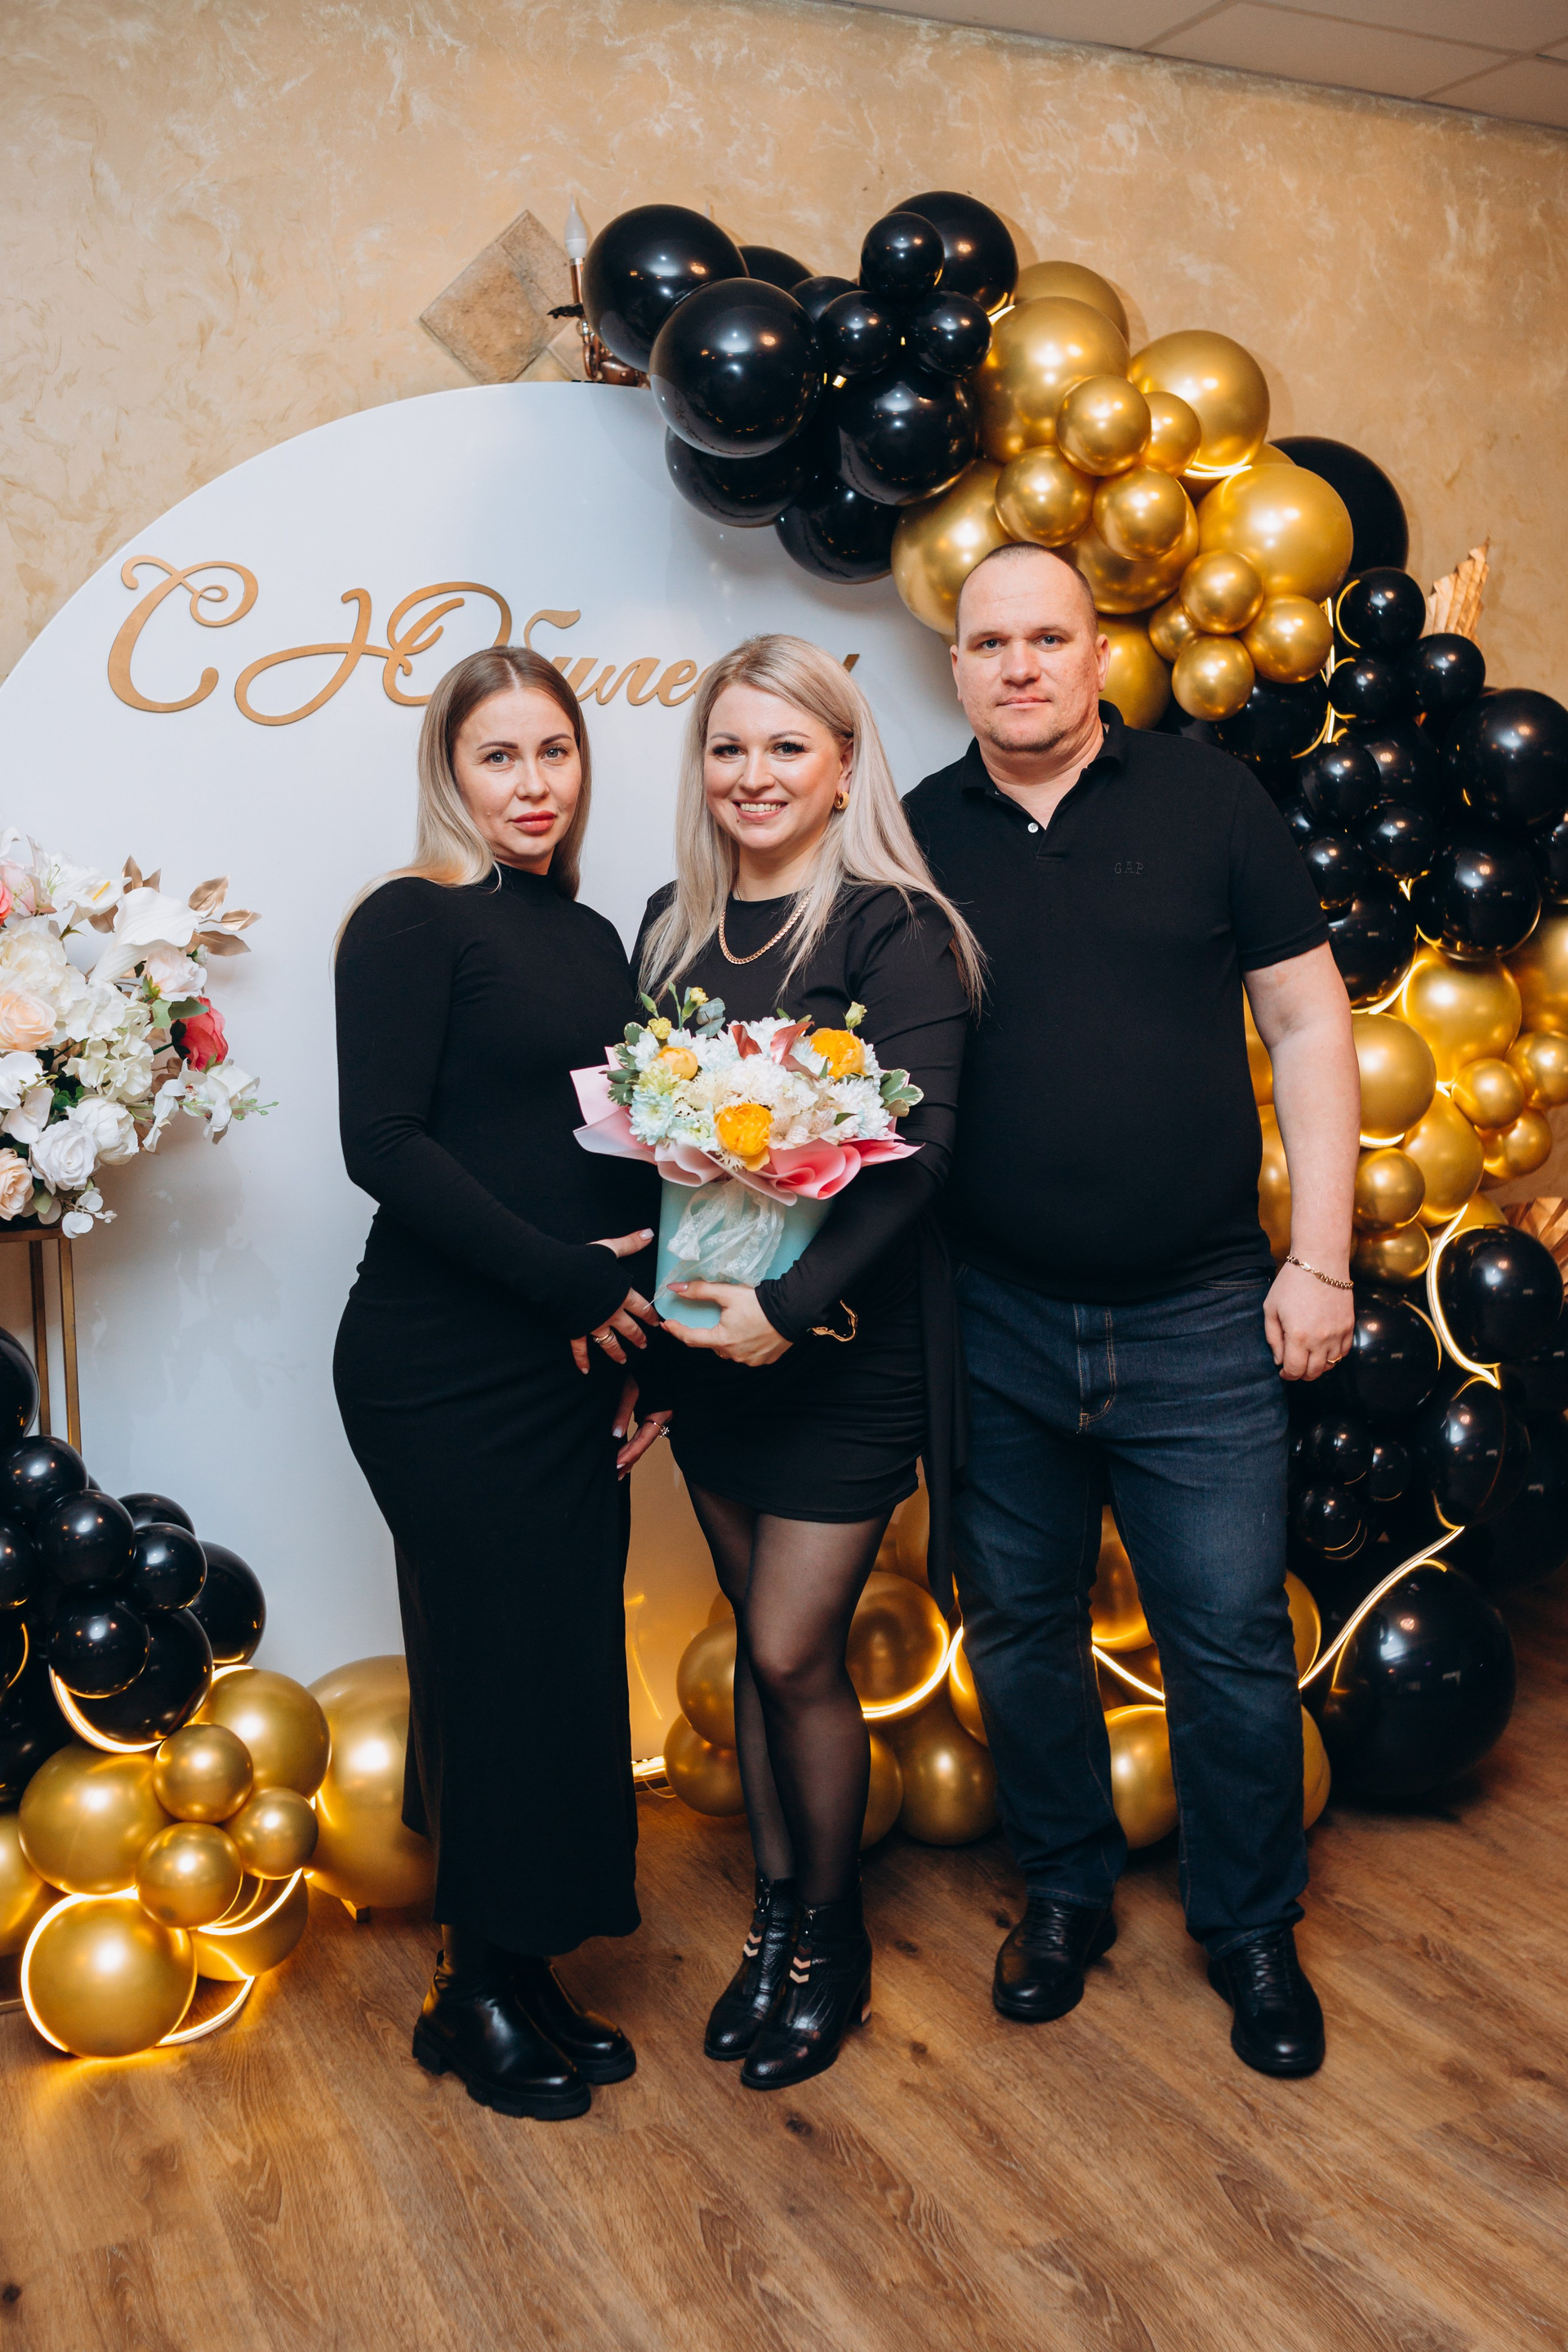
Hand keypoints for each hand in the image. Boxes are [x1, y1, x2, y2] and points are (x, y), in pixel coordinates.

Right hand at [569, 1228, 658, 1373]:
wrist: (558, 1276)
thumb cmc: (584, 1261)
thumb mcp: (610, 1249)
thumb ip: (630, 1244)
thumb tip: (649, 1234)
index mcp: (622, 1294)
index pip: (642, 1307)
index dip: (650, 1315)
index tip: (657, 1323)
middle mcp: (612, 1312)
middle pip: (629, 1328)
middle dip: (638, 1337)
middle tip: (644, 1345)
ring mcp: (595, 1323)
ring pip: (610, 1342)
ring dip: (617, 1352)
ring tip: (624, 1360)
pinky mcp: (577, 1329)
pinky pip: (581, 1348)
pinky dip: (582, 1359)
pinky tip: (585, 1370)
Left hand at [611, 1375, 672, 1477]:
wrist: (660, 1356)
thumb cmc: (647, 1369)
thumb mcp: (632, 1388)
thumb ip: (623, 1411)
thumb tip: (614, 1435)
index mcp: (659, 1414)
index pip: (642, 1441)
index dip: (629, 1454)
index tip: (615, 1465)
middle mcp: (660, 1419)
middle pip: (643, 1445)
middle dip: (629, 1460)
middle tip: (614, 1475)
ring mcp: (657, 1417)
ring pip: (643, 1442)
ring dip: (631, 1455)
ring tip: (617, 1470)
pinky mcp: (652, 1414)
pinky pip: (643, 1434)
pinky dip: (633, 1445)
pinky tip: (624, 1452)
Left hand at [661, 1282, 791, 1365]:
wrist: (793, 1310)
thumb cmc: (760, 1303)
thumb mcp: (727, 1293)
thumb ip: (700, 1291)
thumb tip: (674, 1288)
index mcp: (722, 1340)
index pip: (691, 1338)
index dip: (677, 1331)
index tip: (668, 1324)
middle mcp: (734, 1355)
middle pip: (712, 1344)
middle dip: (708, 1332)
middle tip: (712, 1318)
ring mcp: (750, 1360)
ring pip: (729, 1350)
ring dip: (727, 1339)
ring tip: (735, 1323)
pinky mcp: (764, 1360)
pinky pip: (746, 1354)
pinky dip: (743, 1344)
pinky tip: (750, 1332)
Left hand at [1265, 1260, 1354, 1382]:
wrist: (1321, 1262)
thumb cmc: (1291, 1283)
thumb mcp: (1271, 1309)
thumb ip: (1273, 1338)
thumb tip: (1279, 1360)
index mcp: (1298, 1336)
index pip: (1295, 1370)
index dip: (1287, 1375)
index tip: (1283, 1370)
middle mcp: (1321, 1340)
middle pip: (1314, 1373)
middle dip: (1301, 1374)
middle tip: (1294, 1366)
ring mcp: (1338, 1334)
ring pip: (1330, 1365)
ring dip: (1318, 1366)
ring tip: (1308, 1357)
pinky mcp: (1349, 1327)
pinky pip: (1344, 1352)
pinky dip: (1333, 1356)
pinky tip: (1323, 1349)